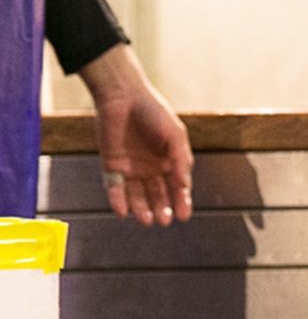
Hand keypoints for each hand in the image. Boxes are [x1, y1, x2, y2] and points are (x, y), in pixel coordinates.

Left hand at [78, 46, 192, 225]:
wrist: (123, 97)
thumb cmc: (154, 113)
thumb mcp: (175, 136)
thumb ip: (180, 160)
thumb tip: (184, 185)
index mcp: (169, 161)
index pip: (177, 187)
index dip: (181, 202)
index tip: (183, 216)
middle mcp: (151, 168)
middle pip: (157, 195)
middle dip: (162, 209)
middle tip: (165, 221)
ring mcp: (131, 168)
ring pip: (136, 195)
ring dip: (141, 209)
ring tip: (147, 221)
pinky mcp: (112, 166)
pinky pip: (115, 188)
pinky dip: (118, 201)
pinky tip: (124, 212)